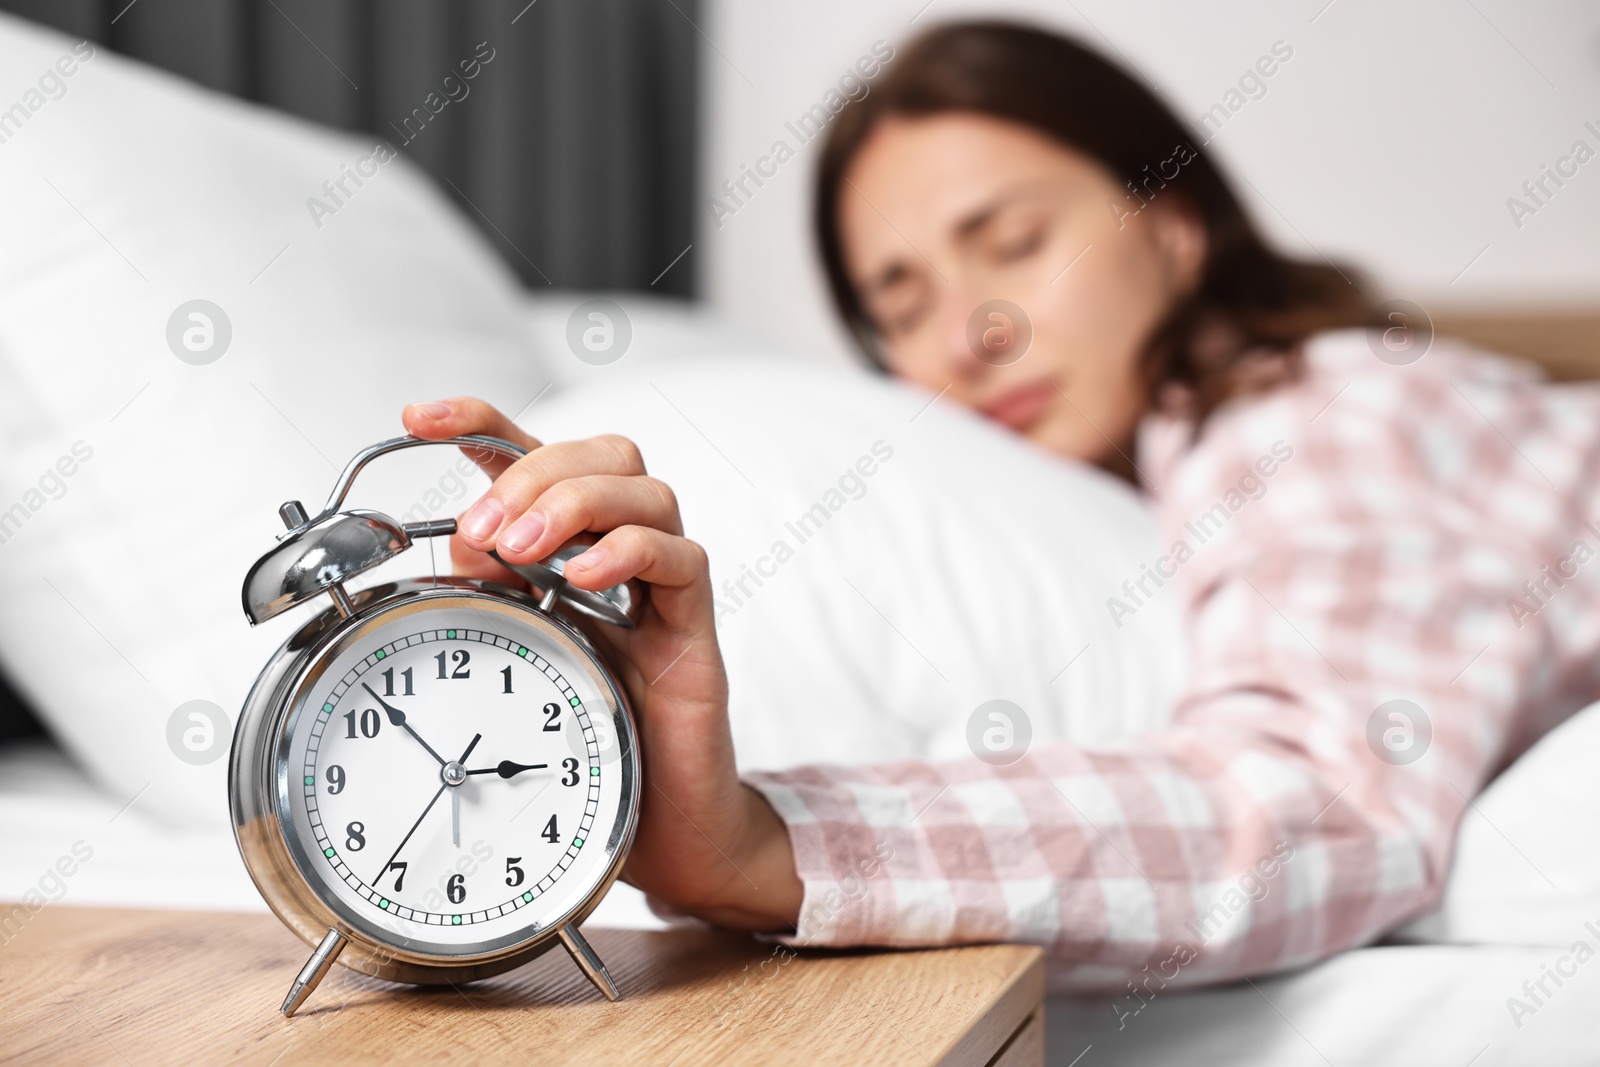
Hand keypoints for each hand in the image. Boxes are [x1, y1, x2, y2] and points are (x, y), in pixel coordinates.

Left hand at [401, 398, 802, 930]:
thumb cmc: (586, 741)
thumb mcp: (515, 655)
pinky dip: (629, 552)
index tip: (417, 419)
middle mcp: (623, 557)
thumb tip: (459, 539)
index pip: (535, 456)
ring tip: (525, 550)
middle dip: (534, 471)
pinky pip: (683, 561)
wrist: (660, 829)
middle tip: (485, 529)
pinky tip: (583, 579)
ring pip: (648, 490)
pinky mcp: (694, 631)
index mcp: (570, 550)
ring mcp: (664, 590)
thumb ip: (491, 595)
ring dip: (575, 502)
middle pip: (605, 453)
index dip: (478, 421)